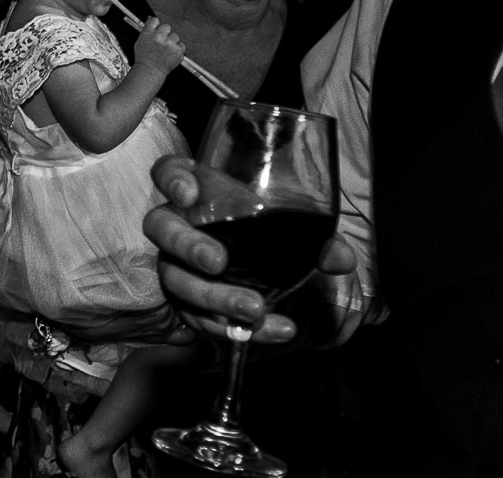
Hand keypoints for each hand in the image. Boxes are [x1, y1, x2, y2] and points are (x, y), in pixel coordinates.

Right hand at [133, 16, 184, 75]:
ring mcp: (169, 44)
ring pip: (175, 36)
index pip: (155, 20)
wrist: (150, 71)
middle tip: (162, 41)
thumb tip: (151, 20)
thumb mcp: (140, 42)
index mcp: (148, 33)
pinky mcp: (178, 51)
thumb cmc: (144, 59)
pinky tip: (171, 53)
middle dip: (165, 33)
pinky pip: (181, 45)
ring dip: (172, 41)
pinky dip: (178, 49)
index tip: (157, 28)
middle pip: (167, 26)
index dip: (156, 25)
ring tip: (166, 50)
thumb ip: (147, 31)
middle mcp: (159, 37)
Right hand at [143, 155, 355, 341]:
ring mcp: (174, 264)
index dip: (172, 180)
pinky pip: (196, 316)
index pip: (168, 172)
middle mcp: (176, 224)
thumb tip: (341, 259)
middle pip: (161, 227)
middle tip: (218, 263)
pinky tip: (269, 331)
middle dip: (187, 245)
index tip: (190, 193)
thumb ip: (315, 238)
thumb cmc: (264, 235)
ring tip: (255, 310)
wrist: (256, 275)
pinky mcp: (183, 302)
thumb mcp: (291, 229)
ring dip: (213, 297)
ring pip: (176, 279)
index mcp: (197, 192)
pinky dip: (231, 328)